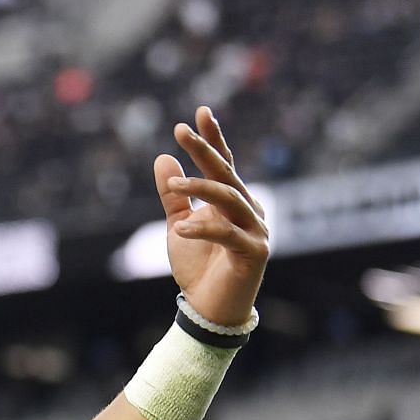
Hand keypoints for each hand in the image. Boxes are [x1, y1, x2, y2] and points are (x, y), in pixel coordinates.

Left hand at [155, 106, 269, 328]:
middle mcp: (249, 210)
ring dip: (200, 189)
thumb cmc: (198, 267)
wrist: (208, 309)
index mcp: (232, 201)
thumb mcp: (177, 226)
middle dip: (205, 150)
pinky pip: (227, 234)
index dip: (213, 138)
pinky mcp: (254, 253)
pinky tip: (181, 229)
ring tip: (173, 187)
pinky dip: (204, 229)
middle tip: (181, 130)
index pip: (224, 163)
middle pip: (226, 173)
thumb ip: (173, 197)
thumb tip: (163, 158)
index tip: (201, 111)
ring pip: (229, 198)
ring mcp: (256, 230)